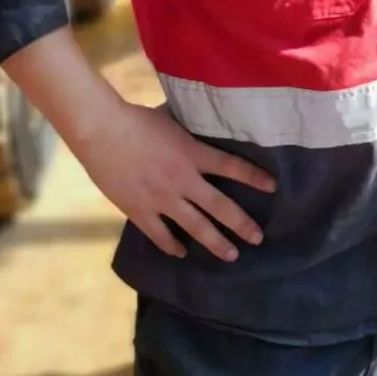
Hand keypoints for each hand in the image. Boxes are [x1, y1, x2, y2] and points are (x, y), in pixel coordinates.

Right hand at [74, 100, 276, 261]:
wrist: (102, 131)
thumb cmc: (136, 120)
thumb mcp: (172, 123)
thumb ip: (188, 140)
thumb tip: (201, 142)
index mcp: (193, 153)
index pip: (232, 167)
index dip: (254, 177)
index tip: (273, 187)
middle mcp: (184, 180)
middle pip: (220, 206)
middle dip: (242, 224)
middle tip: (257, 238)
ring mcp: (162, 199)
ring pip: (195, 227)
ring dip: (215, 242)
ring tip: (231, 255)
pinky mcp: (140, 211)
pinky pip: (161, 235)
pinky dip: (172, 246)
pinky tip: (181, 253)